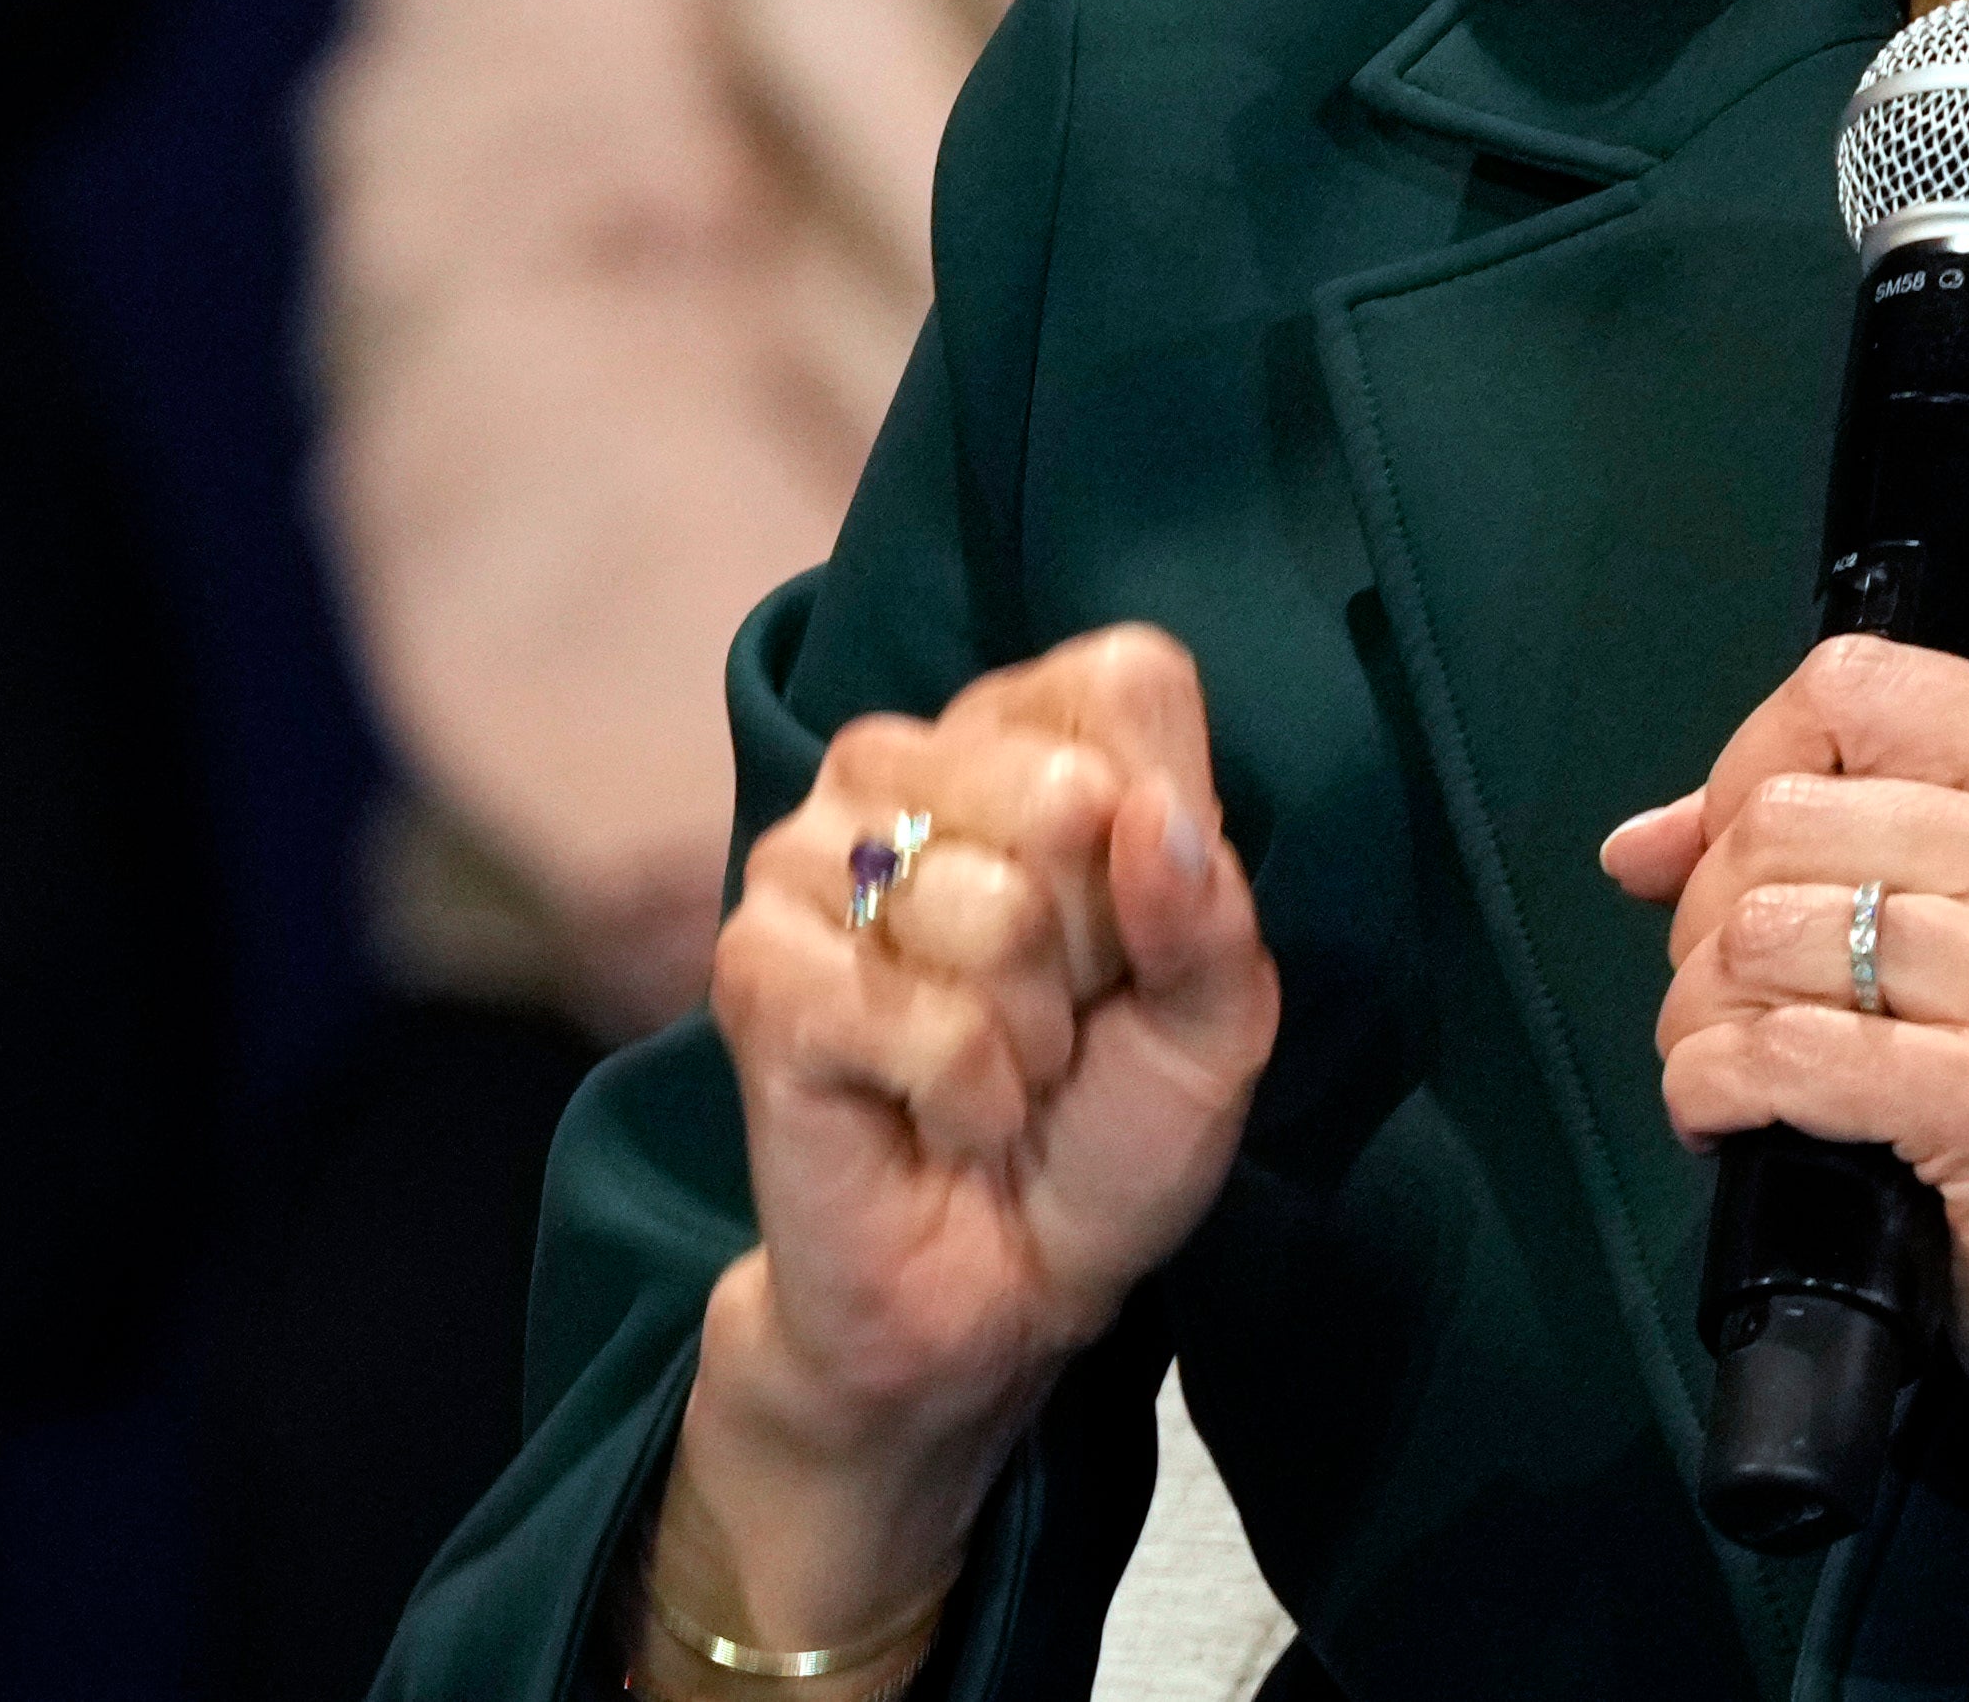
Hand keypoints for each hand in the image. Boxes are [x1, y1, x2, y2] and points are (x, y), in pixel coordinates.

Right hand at [663, 627, 1280, 1653]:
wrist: (996, 1287)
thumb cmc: (1108, 1130)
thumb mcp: (1217, 1024)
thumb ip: (1211, 916)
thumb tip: (1152, 815)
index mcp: (1023, 732)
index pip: (1125, 681)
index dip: (1167, 822)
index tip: (1138, 926)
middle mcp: (900, 762)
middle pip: (1064, 788)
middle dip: (1097, 943)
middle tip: (1060, 1015)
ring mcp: (806, 855)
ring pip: (989, 907)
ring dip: (1030, 1036)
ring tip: (1001, 1068)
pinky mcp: (751, 966)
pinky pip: (911, 1016)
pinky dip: (965, 1096)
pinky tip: (942, 1115)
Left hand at [1604, 635, 1968, 1499]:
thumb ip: (1826, 845)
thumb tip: (1642, 842)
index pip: (1854, 686)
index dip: (1751, 767)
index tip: (1737, 860)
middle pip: (1782, 817)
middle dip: (1706, 916)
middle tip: (1729, 993)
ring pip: (1759, 935)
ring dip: (1697, 1016)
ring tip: (1727, 1059)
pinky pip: (1777, 1055)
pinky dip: (1711, 1089)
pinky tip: (1731, 1118)